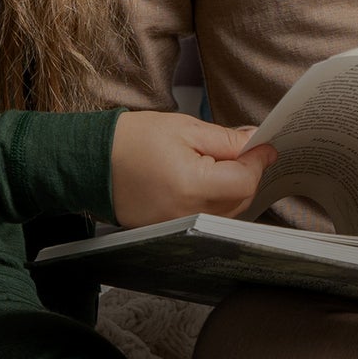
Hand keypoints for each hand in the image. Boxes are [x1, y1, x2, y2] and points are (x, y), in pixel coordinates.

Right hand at [110, 112, 277, 228]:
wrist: (91, 161)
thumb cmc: (131, 140)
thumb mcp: (184, 128)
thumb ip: (226, 139)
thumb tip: (256, 142)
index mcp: (192, 186)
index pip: (245, 181)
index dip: (259, 161)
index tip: (266, 147)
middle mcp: (187, 214)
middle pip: (240, 201)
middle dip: (248, 175)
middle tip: (246, 151)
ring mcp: (178, 226)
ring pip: (226, 213)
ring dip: (234, 190)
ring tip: (224, 164)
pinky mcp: (170, 230)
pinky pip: (206, 219)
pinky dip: (215, 202)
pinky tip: (208, 182)